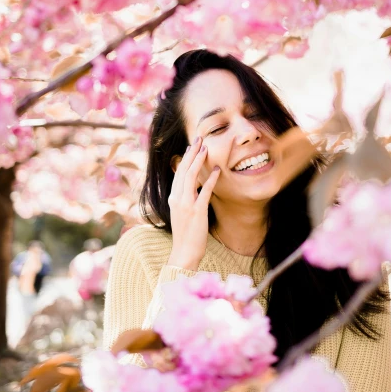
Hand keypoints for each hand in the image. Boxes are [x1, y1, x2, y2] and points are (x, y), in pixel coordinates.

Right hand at [167, 137, 219, 270]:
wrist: (183, 253)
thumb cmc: (186, 235)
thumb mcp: (182, 214)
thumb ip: (186, 200)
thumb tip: (195, 188)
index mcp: (173, 198)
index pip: (178, 173)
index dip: (186, 158)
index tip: (192, 146)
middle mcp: (177, 198)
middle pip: (183, 170)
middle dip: (191, 153)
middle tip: (199, 138)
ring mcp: (186, 204)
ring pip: (190, 177)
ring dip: (198, 160)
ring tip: (206, 147)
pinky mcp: (196, 211)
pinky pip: (204, 191)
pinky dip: (210, 179)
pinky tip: (217, 169)